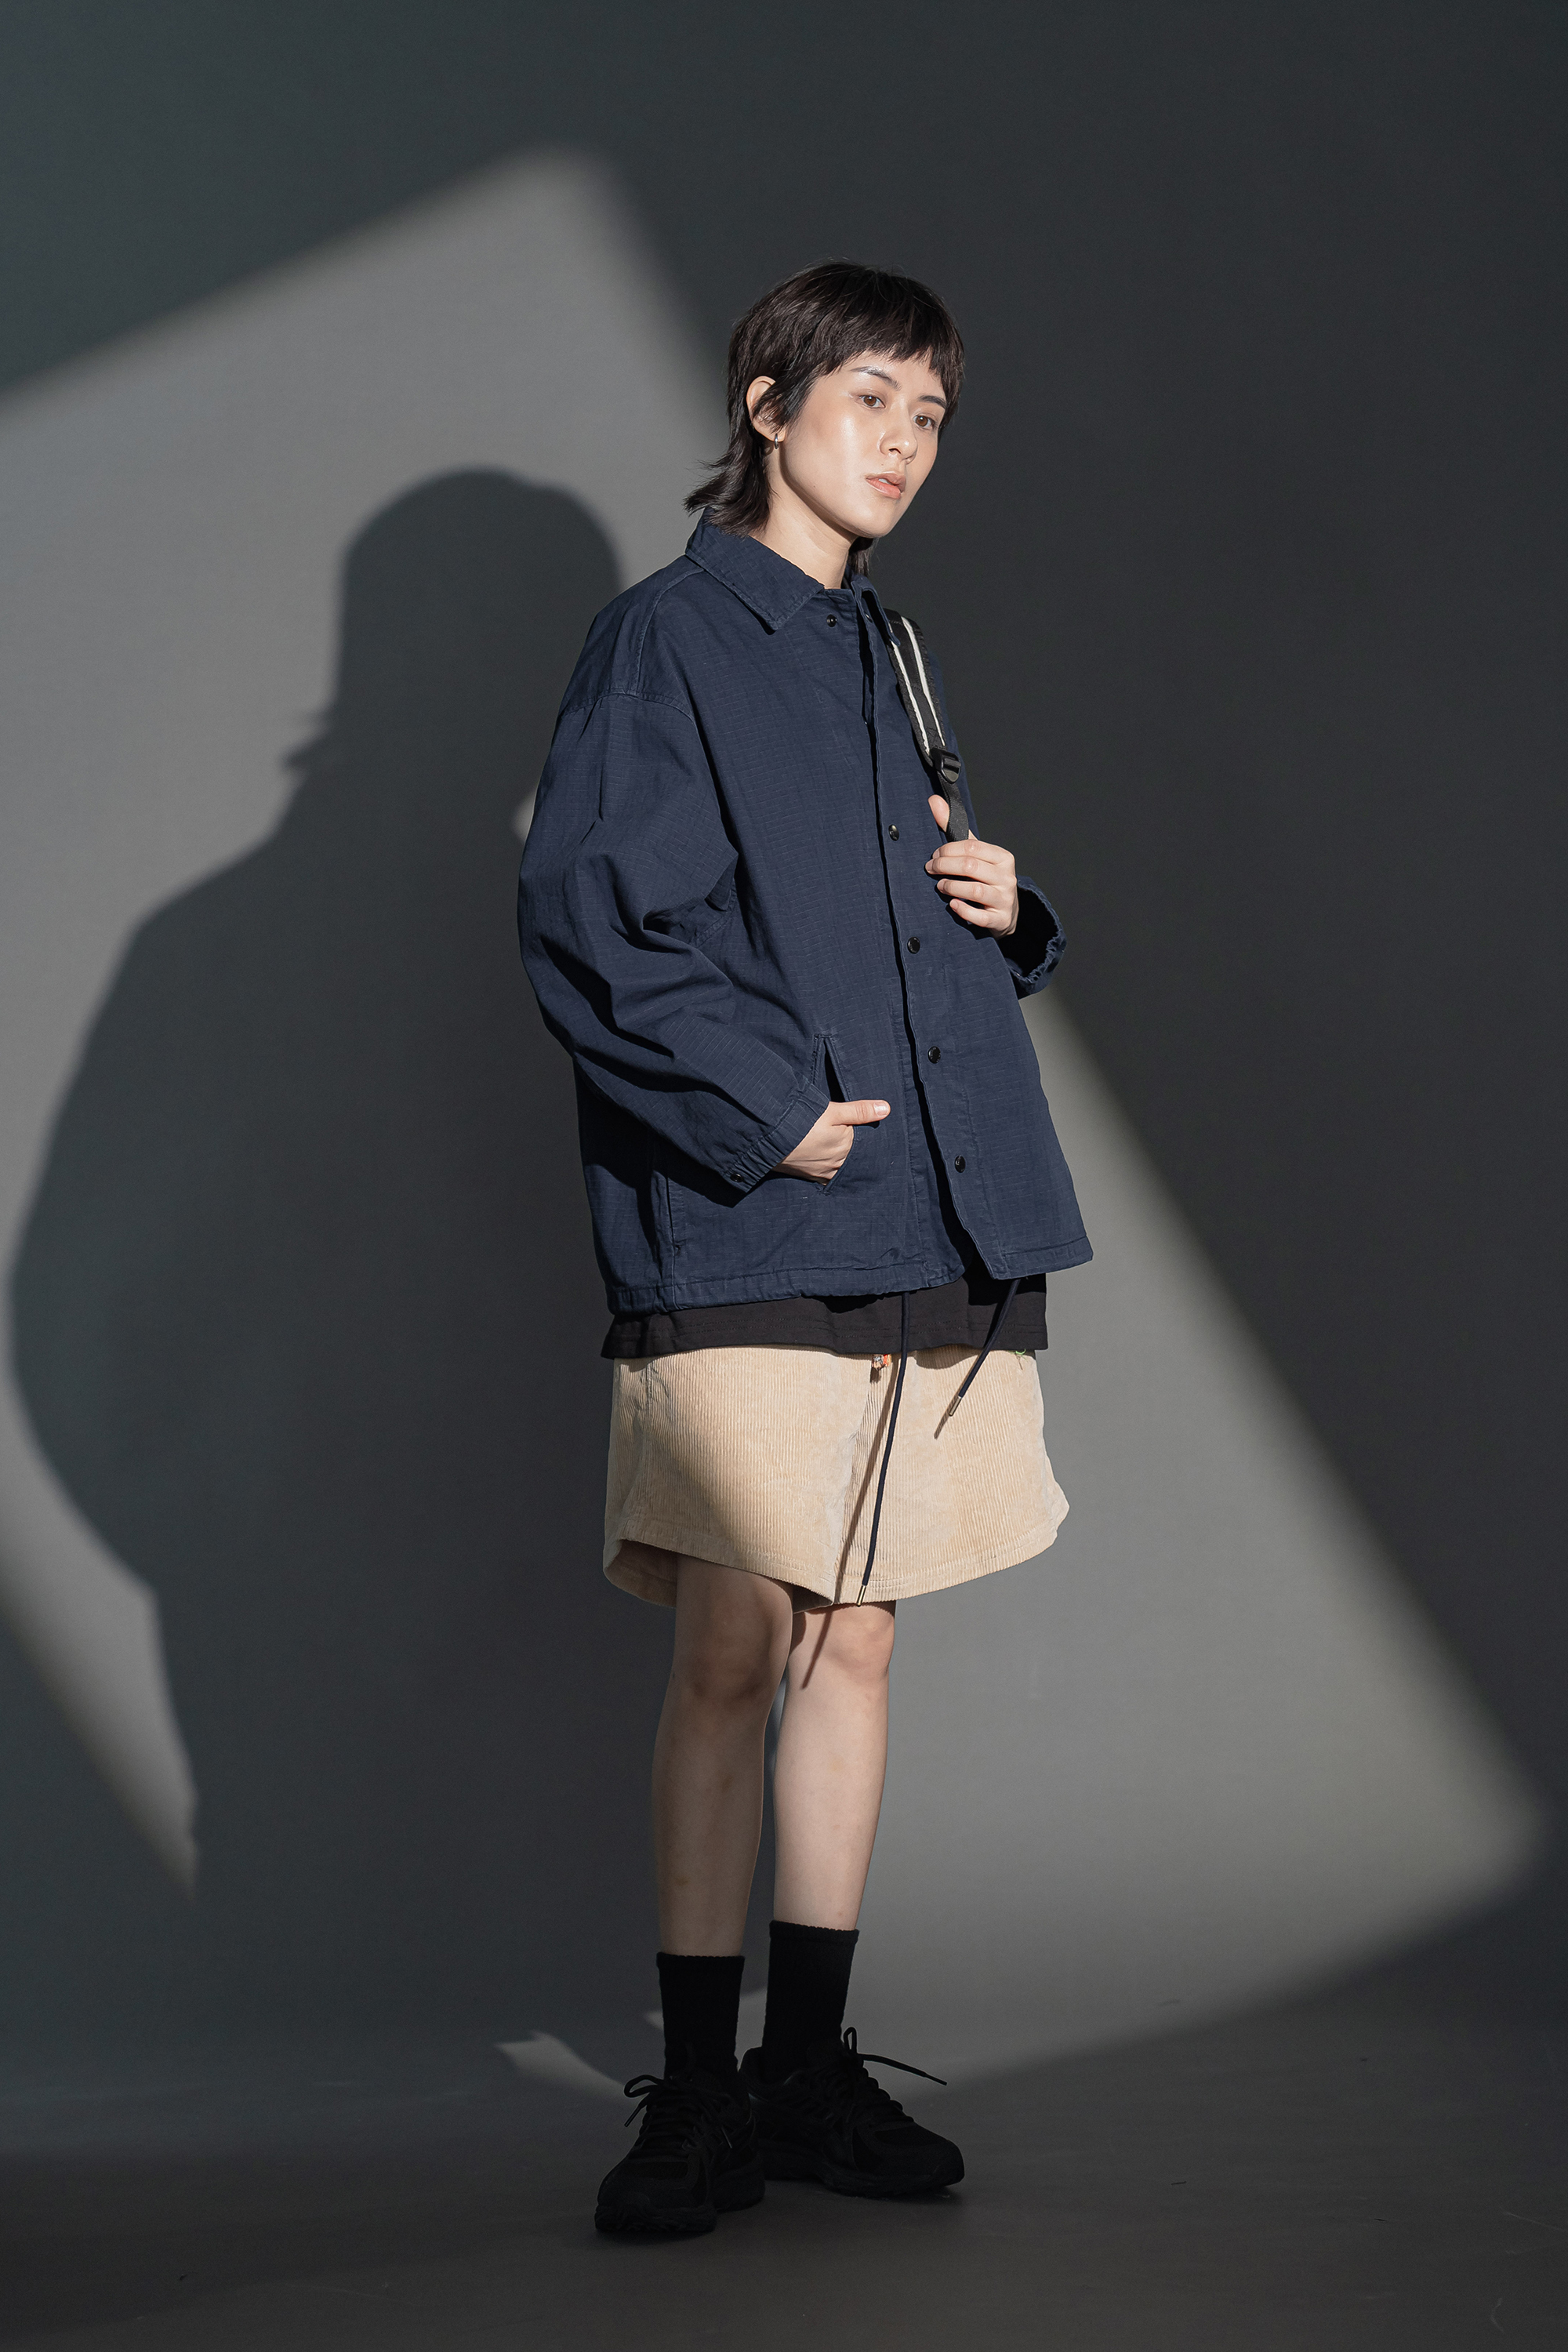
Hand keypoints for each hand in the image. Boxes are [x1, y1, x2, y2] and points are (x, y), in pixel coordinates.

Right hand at [774, 1097, 889, 1182]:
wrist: (770, 1138)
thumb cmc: (802, 1122)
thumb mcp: (833, 1111)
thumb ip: (860, 1111)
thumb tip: (886, 1109)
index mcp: (848, 1147)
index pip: (858, 1140)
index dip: (852, 1130)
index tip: (841, 1124)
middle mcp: (839, 1164)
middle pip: (848, 1154)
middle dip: (844, 1146)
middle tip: (829, 1134)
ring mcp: (824, 1173)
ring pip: (837, 1165)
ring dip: (833, 1157)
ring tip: (822, 1144)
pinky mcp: (810, 1178)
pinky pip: (823, 1174)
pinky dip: (823, 1166)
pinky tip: (816, 1157)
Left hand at [926, 796, 1018, 935]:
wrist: (1005, 913)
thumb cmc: (985, 879)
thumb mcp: (975, 855)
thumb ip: (955, 829)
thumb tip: (933, 801)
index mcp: (1002, 857)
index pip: (972, 847)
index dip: (948, 850)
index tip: (934, 856)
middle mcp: (1007, 877)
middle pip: (971, 866)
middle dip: (944, 866)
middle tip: (930, 869)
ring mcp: (1004, 899)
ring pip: (974, 889)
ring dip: (951, 886)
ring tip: (939, 886)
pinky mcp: (1000, 919)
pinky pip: (980, 915)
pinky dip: (963, 909)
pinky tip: (952, 905)